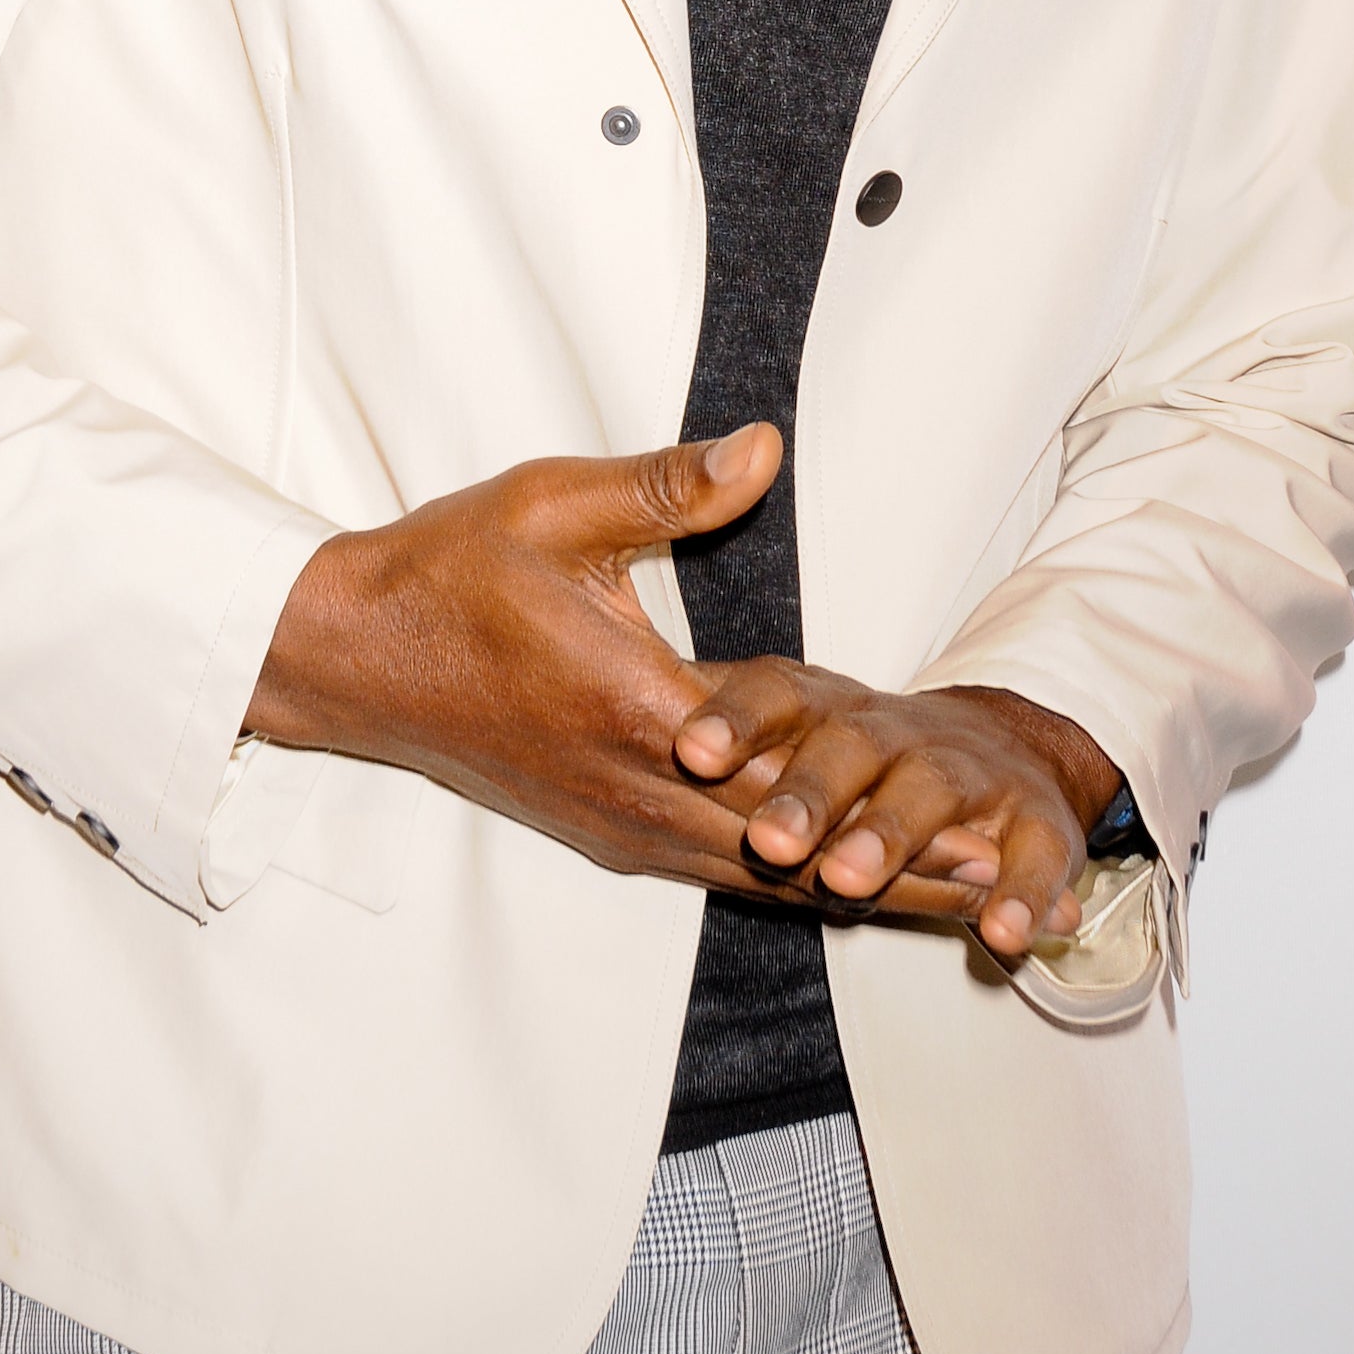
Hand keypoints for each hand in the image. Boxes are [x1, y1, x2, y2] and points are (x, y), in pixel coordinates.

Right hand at [245, 423, 969, 907]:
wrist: (351, 654)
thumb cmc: (450, 570)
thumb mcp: (552, 504)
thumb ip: (665, 487)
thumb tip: (761, 450)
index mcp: (634, 710)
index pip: (787, 770)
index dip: (886, 800)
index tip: (973, 820)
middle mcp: (630, 789)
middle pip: (793, 853)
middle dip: (900, 870)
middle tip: (1003, 888)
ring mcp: (614, 821)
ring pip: (757, 876)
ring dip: (853, 888)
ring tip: (951, 903)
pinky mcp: (600, 827)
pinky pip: (714, 869)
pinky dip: (789, 879)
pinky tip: (841, 882)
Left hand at [674, 666, 1123, 964]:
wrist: (1003, 752)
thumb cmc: (863, 750)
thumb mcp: (794, 725)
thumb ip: (727, 732)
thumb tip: (606, 717)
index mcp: (824, 709)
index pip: (773, 696)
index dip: (733, 720)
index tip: (689, 750)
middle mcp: (893, 736)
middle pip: (847, 751)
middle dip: (807, 795)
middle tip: (765, 839)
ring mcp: (966, 776)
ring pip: (928, 795)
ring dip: (890, 835)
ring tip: (847, 876)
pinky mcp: (1036, 824)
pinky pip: (1033, 857)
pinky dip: (1022, 895)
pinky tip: (1001, 933)